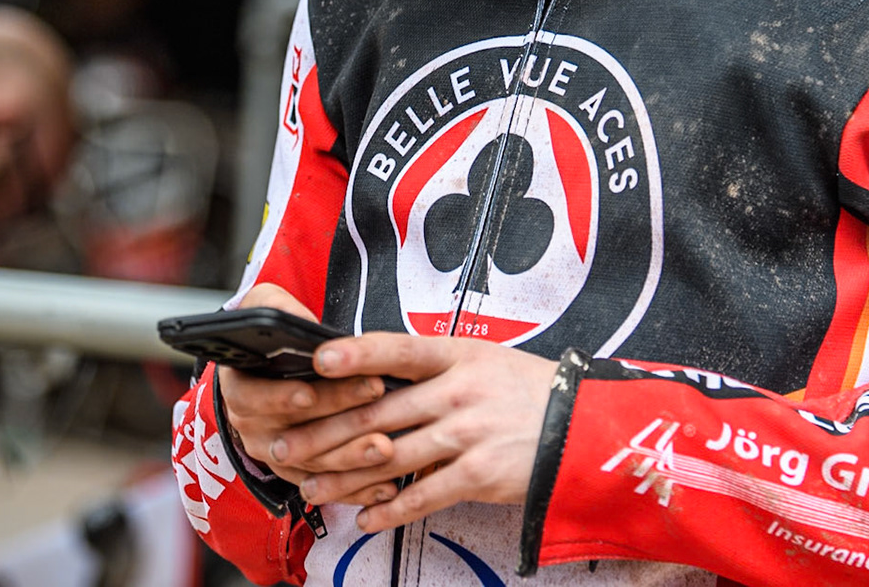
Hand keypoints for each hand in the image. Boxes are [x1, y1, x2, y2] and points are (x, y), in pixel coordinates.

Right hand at [216, 284, 389, 485]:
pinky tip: (387, 485)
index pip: (252, 398)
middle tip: (373, 396)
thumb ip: (277, 307)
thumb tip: (298, 321)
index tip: (309, 393)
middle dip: (335, 418)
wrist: (275, 372)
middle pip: (291, 433)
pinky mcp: (302, 476)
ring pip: (313, 465)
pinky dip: (357, 489)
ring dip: (350, 458)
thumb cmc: (274, 338)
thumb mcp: (267, 308)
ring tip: (386, 446)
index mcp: (240, 388)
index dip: (279, 398)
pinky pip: (328, 489)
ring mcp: (277, 456)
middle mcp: (253, 428)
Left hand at [274, 331, 556, 532]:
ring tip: (311, 487)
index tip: (318, 359)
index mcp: (457, 356)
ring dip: (343, 477)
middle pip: (377, 413)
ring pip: (389, 459)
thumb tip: (373, 377)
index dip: (357, 354)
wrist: (582, 427)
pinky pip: (423, 495)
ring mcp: (468, 434)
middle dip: (323, 432)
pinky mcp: (479, 475)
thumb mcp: (483, 361)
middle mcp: (458, 392)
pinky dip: (390, 511)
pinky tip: (366, 518)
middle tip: (285, 444)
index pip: (398, 349)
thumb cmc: (526, 392)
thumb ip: (432, 368)